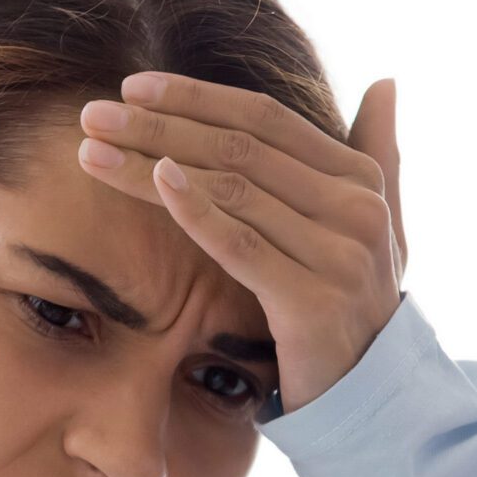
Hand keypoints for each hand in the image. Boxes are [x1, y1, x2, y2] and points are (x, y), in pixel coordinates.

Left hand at [77, 72, 403, 413]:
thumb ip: (379, 153)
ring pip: (230, 190)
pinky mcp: (312, 301)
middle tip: (91, 113)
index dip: (196, 97)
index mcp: (362, 179)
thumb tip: (385, 81)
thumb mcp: (377, 225)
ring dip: (152, 164)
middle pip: (239, 148)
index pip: (266, 119)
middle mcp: (356, 209)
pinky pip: (242, 246)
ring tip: (92, 151)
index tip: (133, 87)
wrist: (372, 394)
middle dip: (159, 126)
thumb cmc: (354, 304)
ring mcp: (339, 255)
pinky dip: (196, 210)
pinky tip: (154, 182)